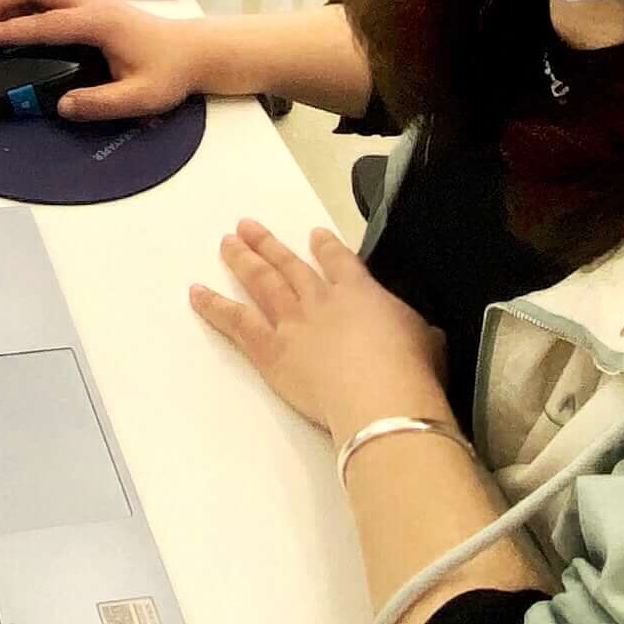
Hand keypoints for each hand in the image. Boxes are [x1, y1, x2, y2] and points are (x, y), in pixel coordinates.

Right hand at [0, 0, 219, 118]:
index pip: (43, 23)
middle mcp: (91, 2)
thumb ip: (101, 104)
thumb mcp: (140, 98)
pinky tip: (19, 21)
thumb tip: (62, 106)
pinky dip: (27, 0)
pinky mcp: (93, 3)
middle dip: (1, 0)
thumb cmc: (168, 73)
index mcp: (97, 23)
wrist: (193, 51)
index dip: (9, 30)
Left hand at [190, 218, 448, 440]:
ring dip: (243, 259)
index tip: (313, 233)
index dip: (325, 246)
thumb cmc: (411, 371)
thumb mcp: (427, 341)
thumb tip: (422, 336)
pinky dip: (214, 305)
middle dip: (269, 244)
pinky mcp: (269, 349)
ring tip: (226, 242)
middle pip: (290, 265)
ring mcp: (292, 321)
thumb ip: (417, 332)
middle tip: (247, 226)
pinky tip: (196, 292)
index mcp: (360, 292)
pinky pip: (236, 322)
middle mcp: (321, 299)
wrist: (380, 397)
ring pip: (261, 283)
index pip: (339, 261)